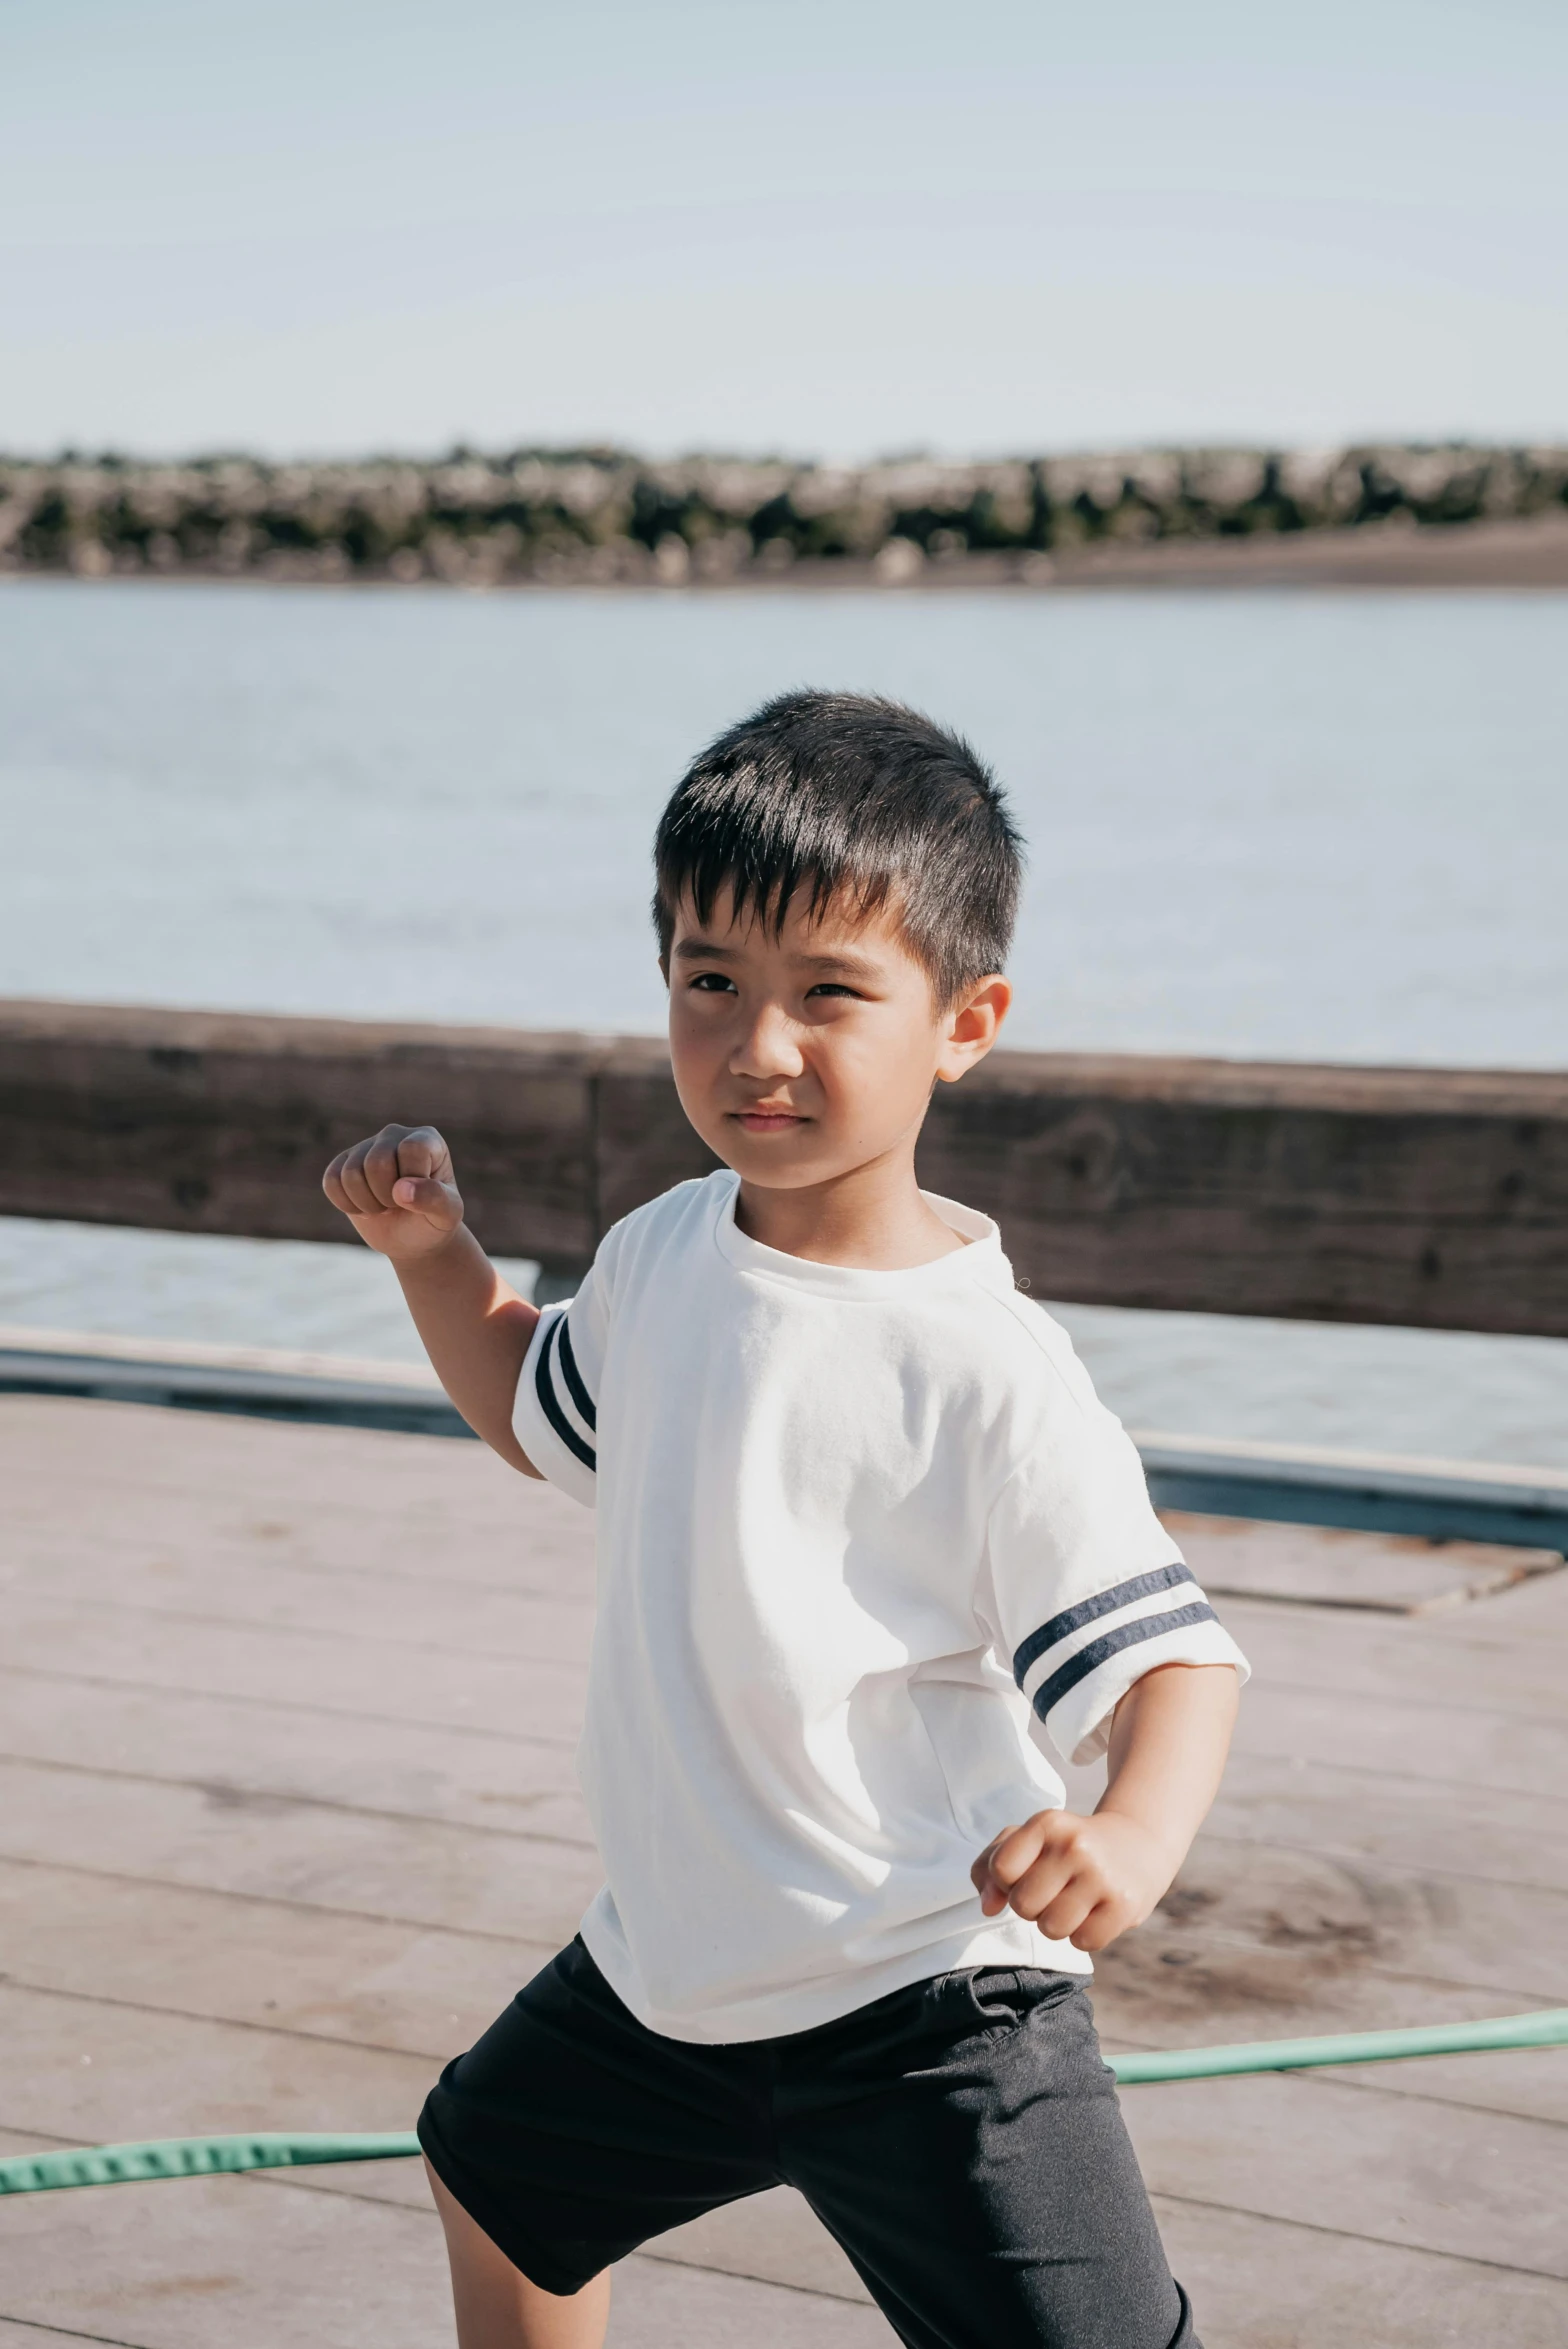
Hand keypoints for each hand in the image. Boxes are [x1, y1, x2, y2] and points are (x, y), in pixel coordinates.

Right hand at [322, 1124, 464, 1261]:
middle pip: (377, 1162)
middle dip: (386, 1197)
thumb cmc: (434, 1221)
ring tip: (384, 1207)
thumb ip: (435, 1199)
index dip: (412, 1182)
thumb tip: (401, 1189)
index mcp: (426, 1139)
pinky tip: (364, 1207)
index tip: (421, 1197)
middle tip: (399, 1206)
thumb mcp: (447, 1215)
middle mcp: (395, 1134)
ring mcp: (366, 1146)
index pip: (411, 1151)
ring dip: (367, 1204)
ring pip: (351, 1173)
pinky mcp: (342, 1162)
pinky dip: (346, 1204)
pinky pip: (331, 1181)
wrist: (412, 1238)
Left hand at [970, 1807, 1175, 1953]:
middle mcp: (1075, 1845)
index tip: (1027, 1873)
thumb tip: (987, 1908)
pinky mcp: (1125, 1906)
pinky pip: (1084, 1943)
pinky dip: (1085, 1935)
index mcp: (1047, 1823)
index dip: (1006, 1882)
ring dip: (1057, 1923)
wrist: (1139, 1844)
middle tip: (1054, 1890)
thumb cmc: (1068, 1847)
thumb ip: (990, 1866)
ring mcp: (1102, 1876)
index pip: (1000, 1870)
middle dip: (1032, 1905)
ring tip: (1074, 1901)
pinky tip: (1095, 1912)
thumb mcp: (1029, 1840)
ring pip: (1051, 1928)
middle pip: (1022, 1905)